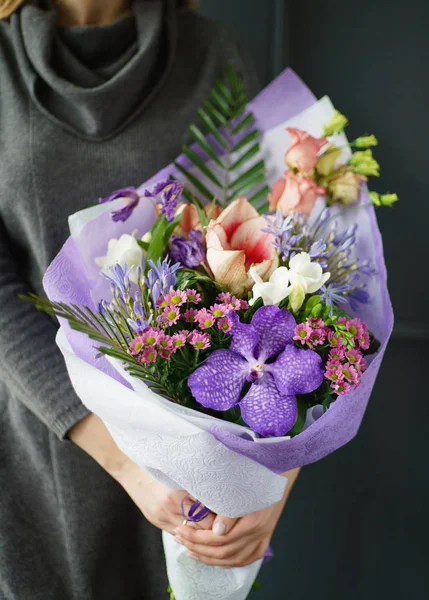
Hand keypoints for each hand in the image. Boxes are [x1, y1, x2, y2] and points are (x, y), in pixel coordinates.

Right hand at [69, 414, 214, 534]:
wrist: (128, 466)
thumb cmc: (158, 461)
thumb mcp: (179, 468)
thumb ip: (199, 478)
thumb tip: (223, 487)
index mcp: (177, 493)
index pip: (208, 516)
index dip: (221, 515)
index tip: (231, 508)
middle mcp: (169, 508)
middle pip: (201, 527)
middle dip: (214, 524)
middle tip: (227, 516)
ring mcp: (161, 517)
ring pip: (190, 533)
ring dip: (202, 529)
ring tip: (214, 520)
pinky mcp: (156, 521)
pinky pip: (178, 532)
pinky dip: (189, 530)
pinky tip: (196, 523)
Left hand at [174, 468, 299, 566]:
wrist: (278, 470)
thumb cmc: (254, 474)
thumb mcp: (238, 486)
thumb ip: (228, 509)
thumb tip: (217, 531)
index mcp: (253, 520)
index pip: (219, 539)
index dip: (198, 538)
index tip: (182, 531)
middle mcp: (259, 532)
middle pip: (224, 551)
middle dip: (198, 547)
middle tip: (180, 539)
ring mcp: (264, 536)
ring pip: (234, 558)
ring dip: (210, 557)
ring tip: (191, 550)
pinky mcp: (265, 537)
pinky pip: (248, 558)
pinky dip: (230, 562)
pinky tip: (215, 559)